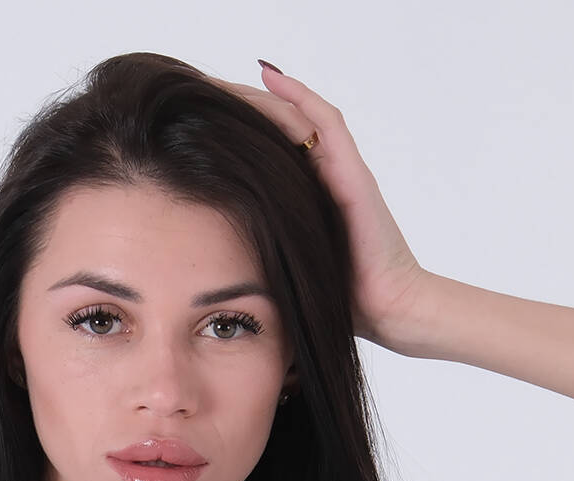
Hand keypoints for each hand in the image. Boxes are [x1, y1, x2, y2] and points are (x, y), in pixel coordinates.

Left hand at [212, 63, 431, 346]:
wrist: (388, 311)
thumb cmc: (340, 303)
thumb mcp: (282, 276)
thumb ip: (255, 262)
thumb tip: (208, 277)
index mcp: (301, 200)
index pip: (261, 154)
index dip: (226, 138)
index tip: (185, 129)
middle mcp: (320, 177)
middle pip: (273, 128)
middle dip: (232, 109)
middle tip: (191, 94)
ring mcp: (339, 171)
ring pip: (295, 118)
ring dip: (256, 96)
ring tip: (216, 82)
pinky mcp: (354, 173)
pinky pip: (326, 122)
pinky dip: (299, 97)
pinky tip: (268, 76)